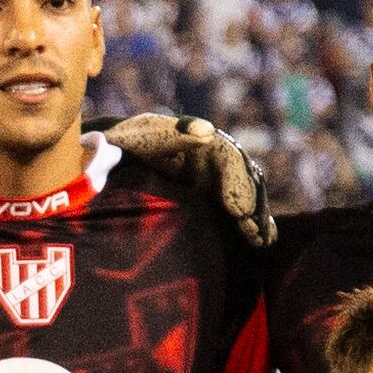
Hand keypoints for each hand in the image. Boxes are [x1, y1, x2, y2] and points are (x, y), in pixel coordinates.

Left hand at [107, 109, 265, 242]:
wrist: (109, 157)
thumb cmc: (121, 145)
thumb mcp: (137, 136)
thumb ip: (167, 134)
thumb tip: (206, 130)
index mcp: (195, 136)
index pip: (227, 157)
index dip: (238, 183)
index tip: (240, 211)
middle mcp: (210, 153)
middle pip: (243, 176)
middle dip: (253, 204)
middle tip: (256, 234)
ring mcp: (211, 173)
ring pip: (244, 191)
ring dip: (256, 216)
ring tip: (263, 241)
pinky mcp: (208, 192)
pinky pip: (235, 205)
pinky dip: (249, 221)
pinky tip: (261, 240)